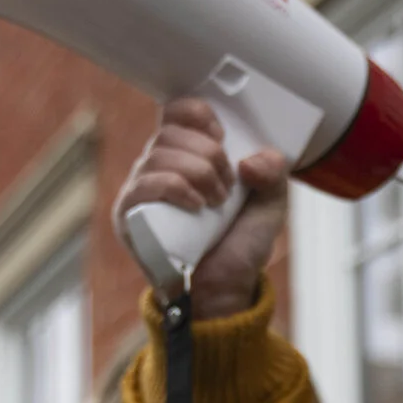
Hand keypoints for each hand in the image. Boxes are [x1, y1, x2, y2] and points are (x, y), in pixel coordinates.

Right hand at [112, 97, 288, 317]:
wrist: (223, 290)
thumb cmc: (239, 246)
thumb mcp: (270, 205)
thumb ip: (274, 174)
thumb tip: (250, 160)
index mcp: (186, 154)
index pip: (176, 112)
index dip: (197, 114)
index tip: (222, 136)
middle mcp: (158, 166)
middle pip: (171, 132)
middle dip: (209, 155)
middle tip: (227, 188)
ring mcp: (141, 189)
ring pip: (160, 155)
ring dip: (198, 174)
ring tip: (216, 203)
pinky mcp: (129, 213)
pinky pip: (146, 184)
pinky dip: (176, 188)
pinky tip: (196, 206)